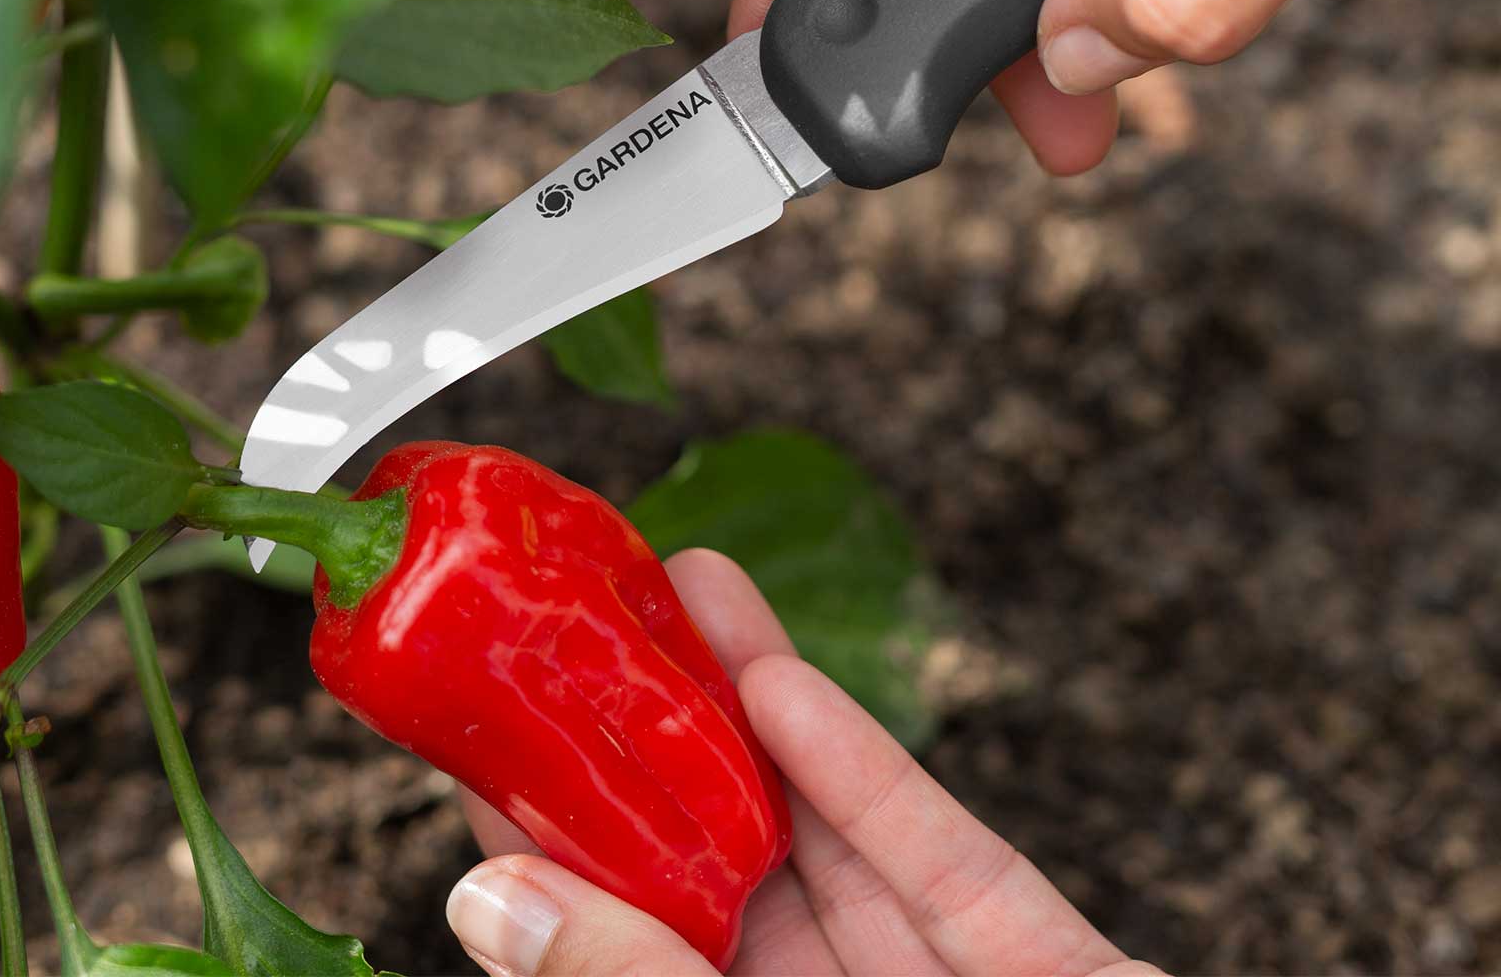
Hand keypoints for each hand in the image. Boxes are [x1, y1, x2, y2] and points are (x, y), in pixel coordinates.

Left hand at [444, 549, 1156, 975]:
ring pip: (825, 846)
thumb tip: (488, 904)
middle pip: (720, 878)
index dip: (555, 840)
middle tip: (591, 619)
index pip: (623, 952)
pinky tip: (785, 687)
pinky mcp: (1045, 976)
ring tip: (680, 594)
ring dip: (750, 714)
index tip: (488, 728)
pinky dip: (867, 780)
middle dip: (659, 745)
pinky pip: (944, 870)